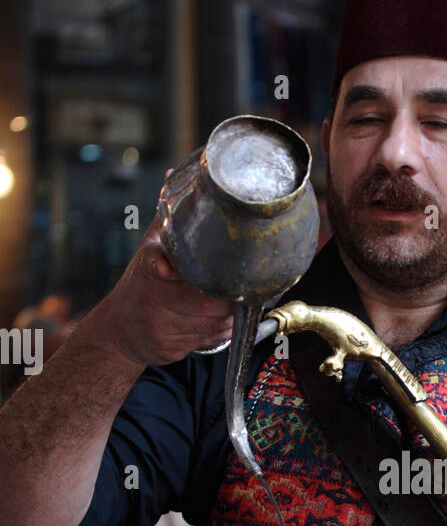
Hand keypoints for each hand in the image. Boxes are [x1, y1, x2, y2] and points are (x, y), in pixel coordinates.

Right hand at [92, 204, 235, 368]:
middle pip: (207, 305)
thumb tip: (174, 174)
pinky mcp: (174, 350)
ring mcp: (164, 330)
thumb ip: (167, 219)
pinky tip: (226, 317)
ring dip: (233, 315)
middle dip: (230, 297)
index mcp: (149, 273)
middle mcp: (155, 304)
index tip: (210, 274)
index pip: (169, 269)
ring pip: (215, 325)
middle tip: (249, 285)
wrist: (118, 332)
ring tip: (241, 300)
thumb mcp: (149, 250)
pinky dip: (226, 329)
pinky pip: (212, 341)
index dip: (195, 276)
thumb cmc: (140, 285)